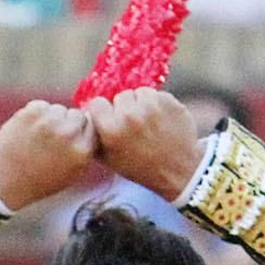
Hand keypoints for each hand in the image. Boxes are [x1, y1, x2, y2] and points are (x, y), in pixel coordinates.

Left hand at [0, 99, 99, 210]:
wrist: (7, 179)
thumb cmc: (41, 179)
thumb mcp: (73, 172)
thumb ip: (86, 149)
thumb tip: (93, 123)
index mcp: (82, 151)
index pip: (93, 127)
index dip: (83, 132)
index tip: (74, 138)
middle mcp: (68, 134)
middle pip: (78, 115)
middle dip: (70, 123)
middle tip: (55, 138)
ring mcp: (49, 121)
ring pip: (59, 109)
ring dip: (53, 118)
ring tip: (41, 136)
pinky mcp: (32, 112)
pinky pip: (42, 105)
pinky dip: (37, 114)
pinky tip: (30, 130)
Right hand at [85, 88, 205, 201]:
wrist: (180, 172)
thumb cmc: (141, 167)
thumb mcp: (111, 159)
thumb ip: (95, 136)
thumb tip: (84, 116)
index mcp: (112, 130)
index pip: (97, 103)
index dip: (104, 112)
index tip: (112, 120)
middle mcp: (129, 115)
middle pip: (120, 96)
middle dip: (125, 108)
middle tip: (135, 127)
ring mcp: (151, 106)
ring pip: (139, 92)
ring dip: (142, 104)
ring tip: (149, 125)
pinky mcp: (169, 101)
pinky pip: (157, 95)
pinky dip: (158, 105)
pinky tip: (162, 122)